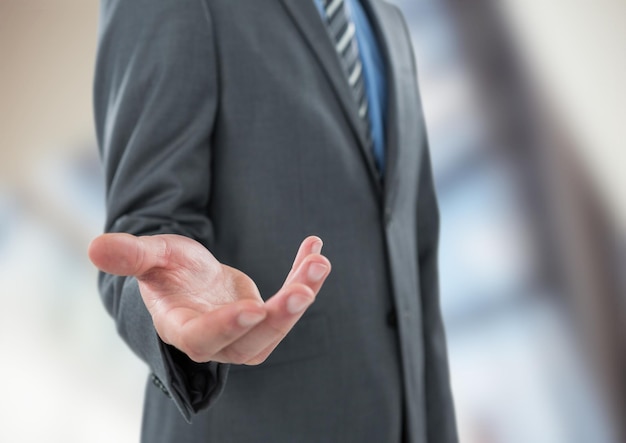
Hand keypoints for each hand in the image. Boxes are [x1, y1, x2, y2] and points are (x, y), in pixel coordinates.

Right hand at [88, 233, 330, 364]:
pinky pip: (289, 301)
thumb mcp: (151, 256)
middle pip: (252, 342)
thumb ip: (131, 255)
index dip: (226, 327)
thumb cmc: (166, 270)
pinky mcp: (264, 317)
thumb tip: (95, 246)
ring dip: (301, 296)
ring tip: (318, 262)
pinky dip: (303, 276)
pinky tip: (314, 248)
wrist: (188, 278)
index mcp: (183, 327)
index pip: (204, 339)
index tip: (253, 309)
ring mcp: (244, 332)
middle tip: (303, 289)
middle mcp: (217, 338)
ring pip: (277, 327)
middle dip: (280, 317)